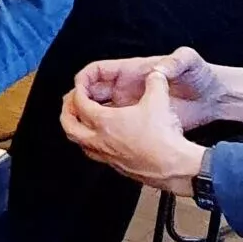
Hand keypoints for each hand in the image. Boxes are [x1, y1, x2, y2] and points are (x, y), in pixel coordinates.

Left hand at [62, 66, 210, 193]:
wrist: (175, 166)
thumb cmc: (163, 136)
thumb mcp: (159, 100)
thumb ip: (156, 82)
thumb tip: (156, 73)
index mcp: (104, 122)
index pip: (79, 104)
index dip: (77, 91)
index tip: (80, 86)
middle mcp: (100, 140)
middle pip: (69, 126)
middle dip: (67, 112)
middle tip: (71, 104)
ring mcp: (107, 156)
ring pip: (81, 144)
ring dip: (78, 130)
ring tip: (83, 122)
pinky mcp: (118, 168)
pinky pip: (96, 155)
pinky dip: (93, 145)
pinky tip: (105, 140)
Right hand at [73, 47, 242, 131]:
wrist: (215, 97)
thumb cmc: (201, 76)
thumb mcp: (189, 62)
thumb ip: (175, 61)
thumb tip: (160, 69)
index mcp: (131, 73)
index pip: (96, 72)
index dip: (83, 81)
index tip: (77, 92)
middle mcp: (126, 90)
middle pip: (90, 94)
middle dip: (77, 102)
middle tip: (73, 114)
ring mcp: (131, 107)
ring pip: (97, 113)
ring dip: (86, 120)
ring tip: (82, 130)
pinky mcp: (138, 123)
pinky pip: (112, 128)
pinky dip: (102, 134)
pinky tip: (103, 142)